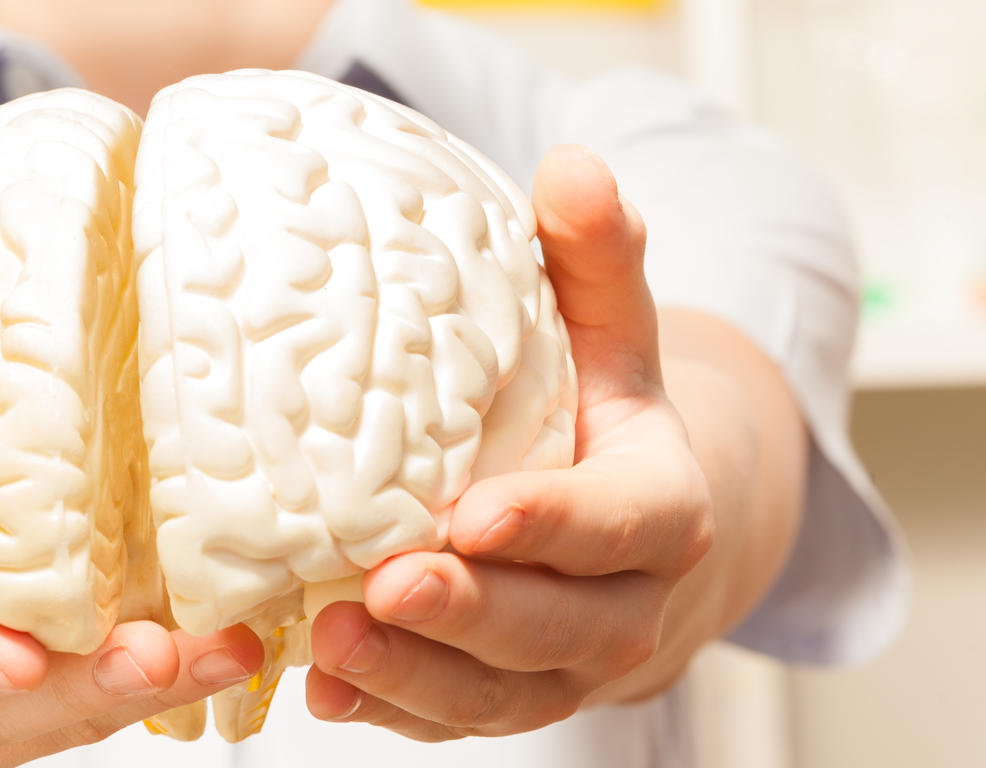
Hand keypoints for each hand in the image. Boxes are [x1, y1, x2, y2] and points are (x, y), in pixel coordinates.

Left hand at [303, 146, 716, 739]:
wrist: (634, 535)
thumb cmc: (603, 416)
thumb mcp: (612, 334)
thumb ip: (595, 260)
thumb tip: (572, 166)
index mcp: (660, 509)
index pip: (618, 524)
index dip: (552, 525)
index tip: (474, 515)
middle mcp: (625, 607)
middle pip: (556, 626)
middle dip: (470, 613)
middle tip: (386, 586)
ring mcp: (565, 669)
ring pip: (499, 694)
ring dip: (415, 677)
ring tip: (329, 643)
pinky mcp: (508, 701)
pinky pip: (453, 721)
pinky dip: (392, 713)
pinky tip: (324, 691)